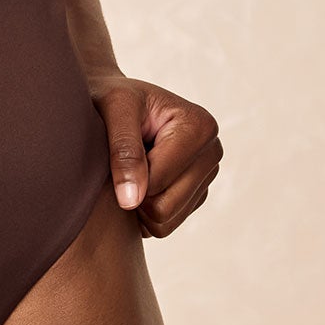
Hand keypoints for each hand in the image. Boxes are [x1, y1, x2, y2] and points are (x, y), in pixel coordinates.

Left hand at [87, 74, 221, 237]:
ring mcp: (207, 175)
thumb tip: (131, 200)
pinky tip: (137, 182)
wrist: (114, 102)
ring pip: (166, 222)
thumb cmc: (112, 100)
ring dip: (138, 205)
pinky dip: (145, 211)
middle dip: (134, 194)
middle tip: (117, 166)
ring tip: (127, 172)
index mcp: (200, 126)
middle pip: (166, 207)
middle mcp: (212, 152)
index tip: (113, 150)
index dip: (127, 175)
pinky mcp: (197, 193)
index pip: (158, 181)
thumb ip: (123, 150)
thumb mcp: (113, 109)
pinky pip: (166, 225)